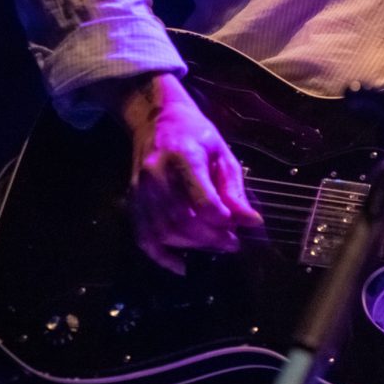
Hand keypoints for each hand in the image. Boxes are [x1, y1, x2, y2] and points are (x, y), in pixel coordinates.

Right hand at [106, 73, 262, 273]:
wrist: (156, 118)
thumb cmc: (196, 133)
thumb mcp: (222, 153)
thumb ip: (234, 189)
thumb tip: (251, 222)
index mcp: (183, 158)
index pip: (202, 201)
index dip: (222, 221)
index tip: (240, 229)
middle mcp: (157, 176)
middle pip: (183, 221)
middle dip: (211, 238)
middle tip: (233, 244)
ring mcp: (140, 190)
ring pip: (164, 232)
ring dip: (192, 247)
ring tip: (215, 246)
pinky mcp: (132, 201)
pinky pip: (142, 237)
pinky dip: (160, 256)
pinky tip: (181, 266)